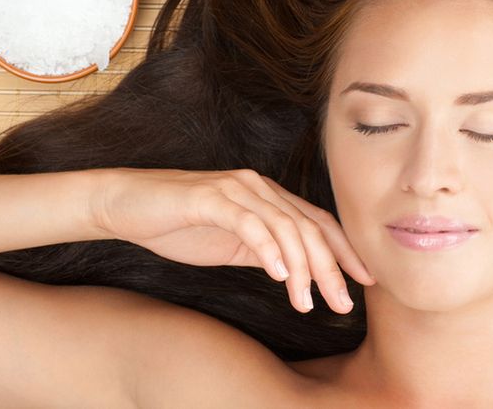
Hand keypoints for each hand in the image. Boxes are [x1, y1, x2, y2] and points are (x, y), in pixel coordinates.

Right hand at [88, 167, 375, 313]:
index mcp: (269, 197)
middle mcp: (259, 187)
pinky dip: (268, 250)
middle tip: (342, 303)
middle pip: (309, 227)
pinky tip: (280, 276)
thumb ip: (266, 251)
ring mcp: (237, 190)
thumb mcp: (233, 243)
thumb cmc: (180, 223)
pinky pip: (249, 223)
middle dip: (331, 268)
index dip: (345, 251)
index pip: (318, 223)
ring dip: (301, 268)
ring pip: (285, 227)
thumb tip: (298, 273)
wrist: (127, 204)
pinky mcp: (210, 198)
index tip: (365, 281)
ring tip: (307, 302)